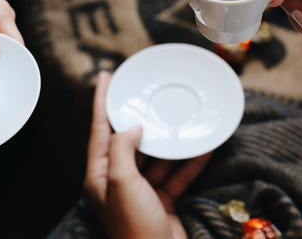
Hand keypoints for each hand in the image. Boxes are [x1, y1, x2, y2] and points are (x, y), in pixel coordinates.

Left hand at [84, 71, 211, 238]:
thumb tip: (132, 126)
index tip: (106, 77)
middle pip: (128, 141)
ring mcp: (141, 191)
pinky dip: (189, 162)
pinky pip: (177, 174)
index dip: (101, 102)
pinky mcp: (163, 200)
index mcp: (100, 175)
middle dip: (139, 118)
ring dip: (169, 141)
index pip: (99, 130)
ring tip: (180, 117)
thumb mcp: (122, 182)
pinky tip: (203, 146)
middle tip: (146, 94)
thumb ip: (122, 149)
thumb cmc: (133, 226)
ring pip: (156, 157)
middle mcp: (118, 181)